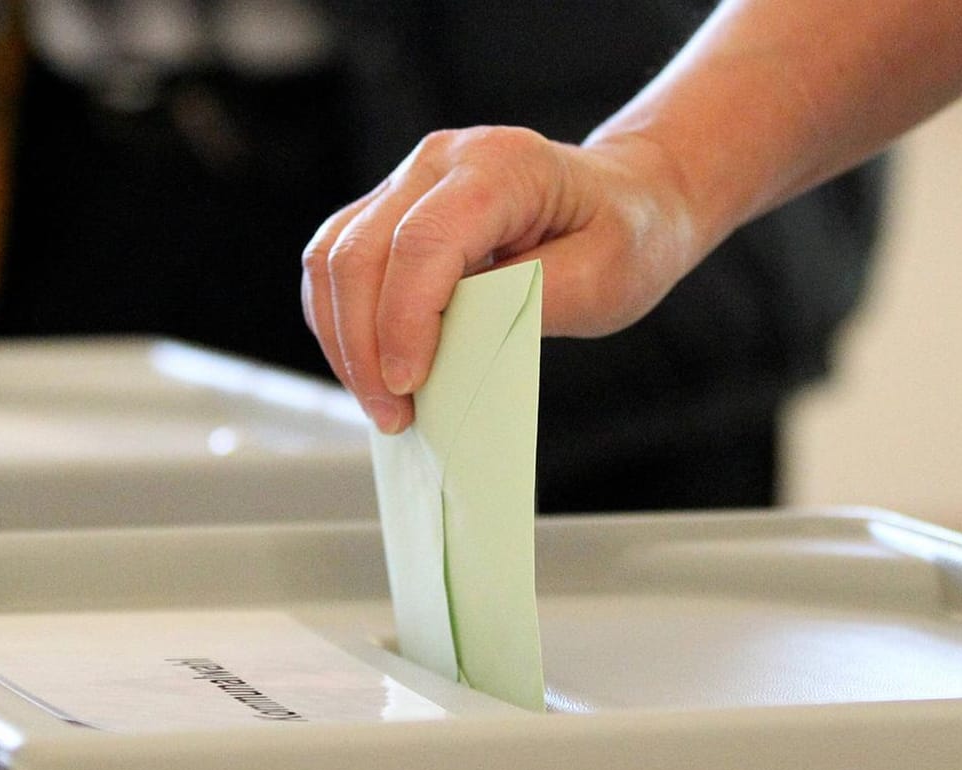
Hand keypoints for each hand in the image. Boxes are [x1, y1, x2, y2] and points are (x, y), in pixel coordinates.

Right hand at [301, 126, 710, 433]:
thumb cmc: (625, 233)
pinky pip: (338, 262)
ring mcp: (408, 180)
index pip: (422, 243)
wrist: (629, 198)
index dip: (404, 321)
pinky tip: (372, 369)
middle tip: (392, 416)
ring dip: (343, 339)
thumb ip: (530, 302)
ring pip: (332, 258)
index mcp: (501, 165)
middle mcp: (441, 160)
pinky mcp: (391, 209)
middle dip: (362, 345)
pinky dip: (342, 322)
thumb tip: (453, 343)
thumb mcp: (604, 277)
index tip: (409, 387)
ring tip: (381, 403)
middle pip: (358, 252)